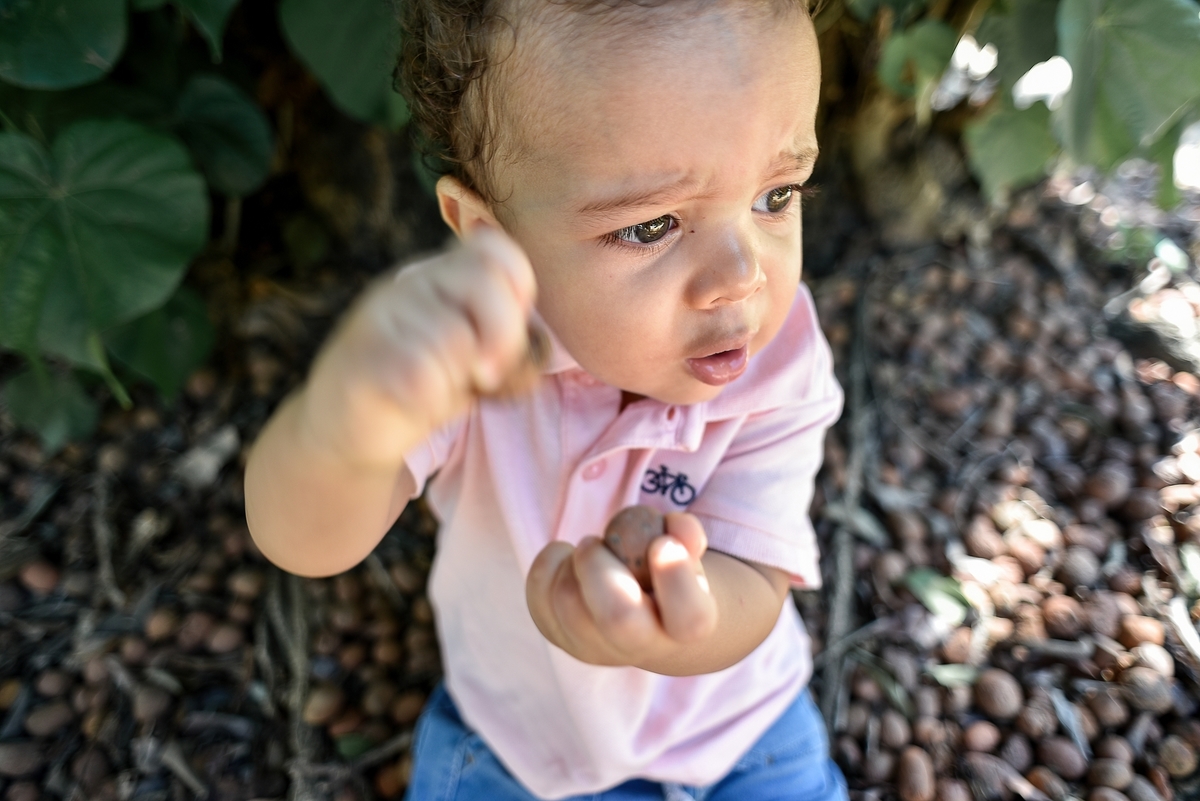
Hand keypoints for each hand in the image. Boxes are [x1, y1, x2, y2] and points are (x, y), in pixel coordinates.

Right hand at [298, 228, 537, 470]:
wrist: (340, 431)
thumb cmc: (417, 392)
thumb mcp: (467, 357)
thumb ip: (500, 338)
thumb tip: (534, 345)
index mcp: (435, 278)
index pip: (493, 250)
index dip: (518, 288)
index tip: (513, 335)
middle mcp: (406, 287)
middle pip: (483, 280)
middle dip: (503, 336)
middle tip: (488, 376)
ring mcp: (379, 320)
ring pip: (455, 336)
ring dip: (460, 377)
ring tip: (438, 391)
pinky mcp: (361, 362)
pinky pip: (421, 376)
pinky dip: (432, 401)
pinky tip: (415, 407)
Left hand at [525, 513, 717, 666]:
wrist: (642, 618)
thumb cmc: (667, 575)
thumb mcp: (685, 553)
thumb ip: (686, 534)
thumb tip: (676, 526)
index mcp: (685, 627)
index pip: (689, 618)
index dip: (676, 579)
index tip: (662, 543)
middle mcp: (640, 646)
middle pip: (617, 619)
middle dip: (599, 568)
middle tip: (593, 541)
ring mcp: (594, 648)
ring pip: (568, 602)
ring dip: (572, 561)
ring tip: (589, 549)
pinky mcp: (559, 636)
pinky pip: (539, 596)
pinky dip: (548, 563)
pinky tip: (566, 558)